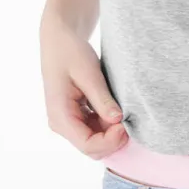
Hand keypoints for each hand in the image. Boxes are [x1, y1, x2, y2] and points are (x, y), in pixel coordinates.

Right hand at [39, 15, 128, 159]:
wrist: (59, 40)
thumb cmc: (71, 53)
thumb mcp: (89, 74)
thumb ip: (102, 99)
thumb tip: (117, 120)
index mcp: (60, 116)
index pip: (88, 145)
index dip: (110, 141)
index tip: (125, 124)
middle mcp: (61, 124)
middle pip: (92, 148)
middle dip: (113, 139)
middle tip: (129, 120)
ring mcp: (68, 122)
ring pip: (95, 141)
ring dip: (112, 132)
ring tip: (124, 112)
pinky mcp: (76, 117)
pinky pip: (94, 130)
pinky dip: (108, 125)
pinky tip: (116, 109)